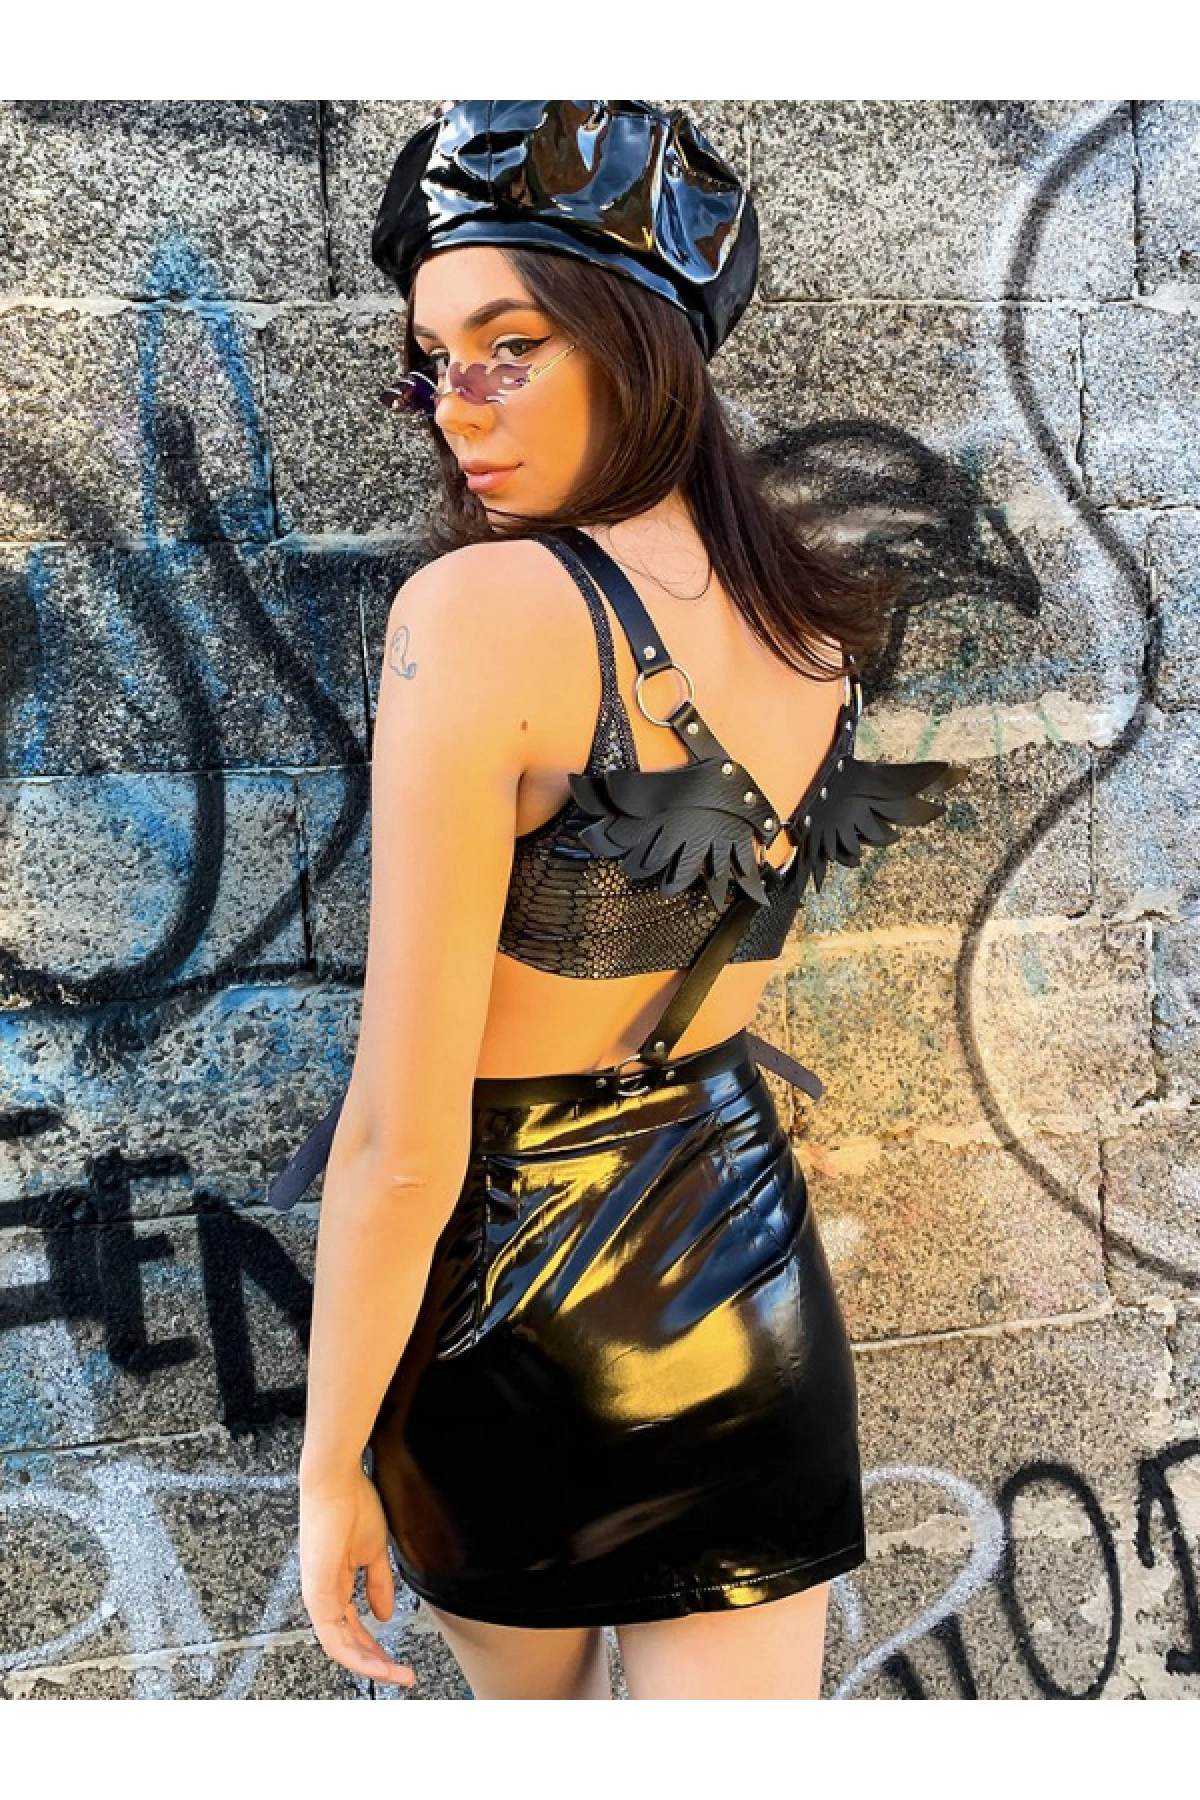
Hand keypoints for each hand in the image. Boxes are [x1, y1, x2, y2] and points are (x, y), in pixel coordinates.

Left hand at [299, 1463, 416, 1689]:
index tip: (395, 1660)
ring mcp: (318, 1595)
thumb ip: (378, 1585)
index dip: (373, 1648)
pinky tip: (375, 1662)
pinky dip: (356, 1653)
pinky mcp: (317, 1592)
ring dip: (369, 1664)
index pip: (352, 1628)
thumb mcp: (372, 1552)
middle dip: (374, 1663)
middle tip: (399, 1675)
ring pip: (339, 1646)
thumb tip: (384, 1614)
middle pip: (346, 1643)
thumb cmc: (351, 1504)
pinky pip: (333, 1636)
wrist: (337, 1481)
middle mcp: (323, 1594)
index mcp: (335, 1584)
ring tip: (394, 1674)